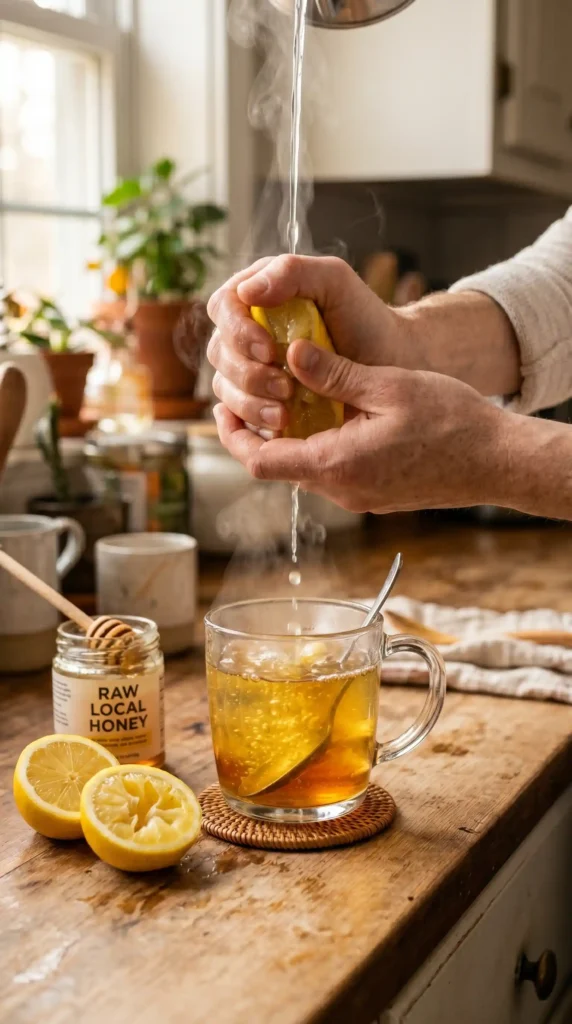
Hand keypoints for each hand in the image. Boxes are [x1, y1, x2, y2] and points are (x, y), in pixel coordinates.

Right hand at [206, 254, 404, 433]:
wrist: (389, 363)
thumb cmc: (363, 317)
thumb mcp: (334, 282)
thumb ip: (292, 273)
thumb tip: (247, 291)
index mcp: (256, 295)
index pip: (223, 307)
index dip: (237, 330)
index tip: (268, 350)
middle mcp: (246, 331)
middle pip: (219, 352)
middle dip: (247, 373)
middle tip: (285, 388)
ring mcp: (250, 369)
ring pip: (224, 387)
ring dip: (250, 403)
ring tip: (285, 414)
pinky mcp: (259, 401)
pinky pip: (238, 415)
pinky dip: (254, 423)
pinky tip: (281, 425)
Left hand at [213, 339, 510, 513]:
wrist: (496, 462)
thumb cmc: (451, 423)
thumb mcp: (388, 386)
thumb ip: (334, 374)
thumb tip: (291, 354)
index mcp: (336, 464)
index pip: (260, 461)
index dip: (232, 436)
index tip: (222, 408)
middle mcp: (341, 490)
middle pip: (278, 466)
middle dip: (260, 431)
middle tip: (253, 392)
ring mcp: (358, 497)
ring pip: (305, 469)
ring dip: (291, 437)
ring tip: (291, 396)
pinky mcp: (374, 496)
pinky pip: (332, 472)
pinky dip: (319, 446)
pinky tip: (331, 415)